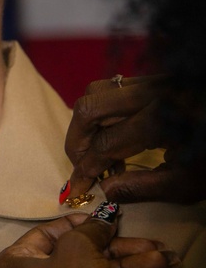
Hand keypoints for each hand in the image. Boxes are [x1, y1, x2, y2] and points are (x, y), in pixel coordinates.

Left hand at [0, 208, 178, 267]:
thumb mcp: (78, 248)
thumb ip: (90, 229)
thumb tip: (102, 221)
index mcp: (11, 266)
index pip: (45, 235)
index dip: (78, 225)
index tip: (105, 219)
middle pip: (78, 258)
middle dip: (119, 251)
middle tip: (150, 244)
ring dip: (132, 267)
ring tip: (166, 259)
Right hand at [64, 75, 199, 203]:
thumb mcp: (189, 182)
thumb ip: (143, 187)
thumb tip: (105, 190)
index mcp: (161, 121)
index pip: (105, 146)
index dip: (85, 170)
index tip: (77, 187)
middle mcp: (152, 93)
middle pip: (90, 108)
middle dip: (77, 140)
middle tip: (83, 164)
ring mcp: (154, 80)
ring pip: (98, 90)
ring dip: (88, 121)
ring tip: (98, 147)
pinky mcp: (157, 77)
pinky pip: (116, 86)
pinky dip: (106, 109)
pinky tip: (117, 131)